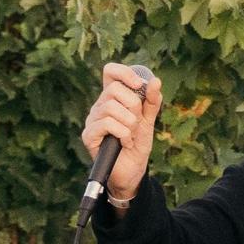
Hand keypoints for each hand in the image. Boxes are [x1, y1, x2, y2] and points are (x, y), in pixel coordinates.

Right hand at [78, 63, 162, 200]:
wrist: (132, 172)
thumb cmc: (137, 144)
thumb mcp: (148, 121)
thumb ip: (152, 101)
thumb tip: (155, 80)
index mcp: (113, 98)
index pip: (110, 72)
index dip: (124, 72)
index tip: (139, 85)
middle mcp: (100, 106)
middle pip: (114, 89)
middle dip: (133, 106)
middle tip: (137, 123)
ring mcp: (92, 120)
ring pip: (111, 107)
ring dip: (129, 123)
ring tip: (131, 135)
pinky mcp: (88, 135)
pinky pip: (107, 123)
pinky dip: (123, 133)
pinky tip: (125, 143)